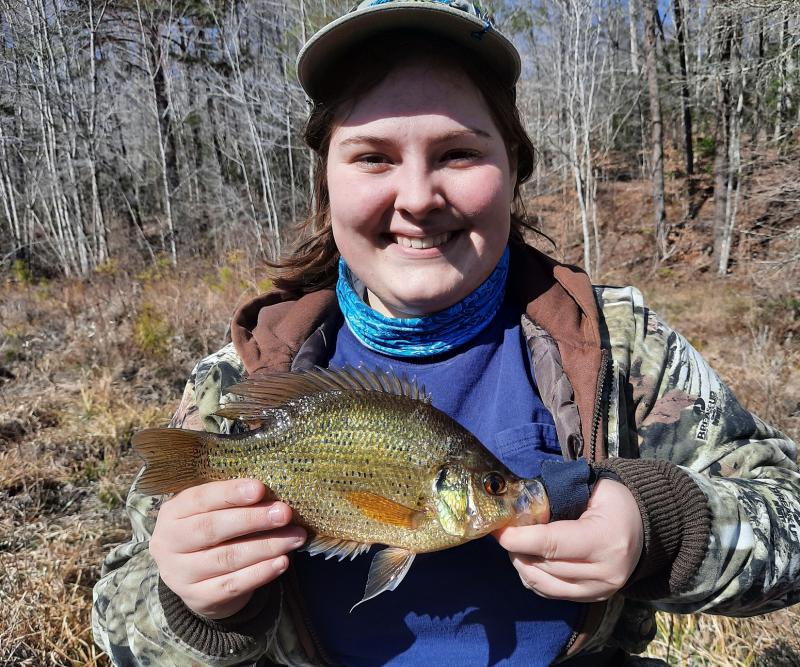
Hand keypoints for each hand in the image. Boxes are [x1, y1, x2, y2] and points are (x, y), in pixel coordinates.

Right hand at [149, 479, 305, 618]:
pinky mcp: (198, 598)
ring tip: (295, 537)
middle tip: (284, 513)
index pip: (200, 499)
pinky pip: (233, 585)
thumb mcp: (211, 510)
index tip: (260, 489)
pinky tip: (282, 562)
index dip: (230, 493)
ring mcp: (180, 574)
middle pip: (212, 529)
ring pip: (227, 558)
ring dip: (266, 547)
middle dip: (253, 520)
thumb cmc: (211, 531)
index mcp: (172, 512)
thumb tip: (272, 494)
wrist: (195, 578)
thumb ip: (233, 501)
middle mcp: (169, 543)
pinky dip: (260, 573)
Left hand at [493, 478, 642, 601]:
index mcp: (606, 540)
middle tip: (503, 531)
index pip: (553, 544)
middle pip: (545, 566)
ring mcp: (600, 590)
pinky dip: (532, 578)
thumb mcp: (593, 488)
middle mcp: (605, 572)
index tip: (499, 530)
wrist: (645, 527)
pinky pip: (551, 593)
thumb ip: (557, 495)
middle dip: (517, 548)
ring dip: (522, 564)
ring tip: (515, 544)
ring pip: (544, 584)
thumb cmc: (616, 501)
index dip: (520, 538)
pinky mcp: (593, 599)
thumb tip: (518, 503)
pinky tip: (528, 559)